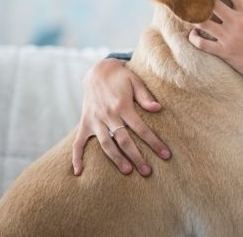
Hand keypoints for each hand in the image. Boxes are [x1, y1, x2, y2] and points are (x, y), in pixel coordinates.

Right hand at [72, 58, 170, 175]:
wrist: (98, 71)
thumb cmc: (122, 78)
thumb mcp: (135, 81)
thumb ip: (146, 97)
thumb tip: (158, 108)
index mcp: (123, 106)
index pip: (141, 128)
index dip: (154, 142)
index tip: (165, 155)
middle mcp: (108, 115)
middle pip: (124, 140)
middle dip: (136, 157)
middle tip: (147, 172)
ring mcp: (94, 120)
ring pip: (105, 144)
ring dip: (116, 159)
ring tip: (127, 171)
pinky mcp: (85, 123)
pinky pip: (78, 143)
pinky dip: (77, 157)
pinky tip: (79, 172)